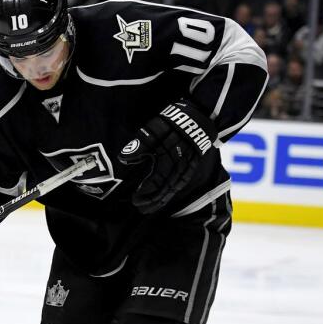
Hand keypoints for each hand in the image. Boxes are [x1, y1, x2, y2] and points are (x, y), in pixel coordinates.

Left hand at [117, 99, 217, 214]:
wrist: (199, 114)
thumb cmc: (171, 122)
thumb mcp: (152, 129)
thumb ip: (139, 145)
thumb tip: (123, 157)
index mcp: (167, 156)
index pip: (156, 180)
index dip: (146, 192)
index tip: (135, 200)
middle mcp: (179, 164)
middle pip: (165, 188)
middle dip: (153, 201)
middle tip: (141, 209)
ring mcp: (188, 164)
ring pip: (175, 186)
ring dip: (163, 199)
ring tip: (152, 208)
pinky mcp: (194, 162)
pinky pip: (184, 180)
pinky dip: (174, 191)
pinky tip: (167, 197)